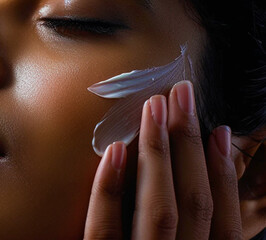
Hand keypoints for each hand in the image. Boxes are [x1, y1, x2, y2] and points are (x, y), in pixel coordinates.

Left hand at [84, 81, 242, 238]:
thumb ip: (182, 229)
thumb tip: (190, 176)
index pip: (225, 222)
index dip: (224, 175)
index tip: (220, 130)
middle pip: (194, 204)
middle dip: (190, 146)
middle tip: (182, 94)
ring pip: (160, 212)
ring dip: (159, 154)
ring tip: (154, 106)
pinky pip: (105, 229)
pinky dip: (110, 190)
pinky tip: (115, 151)